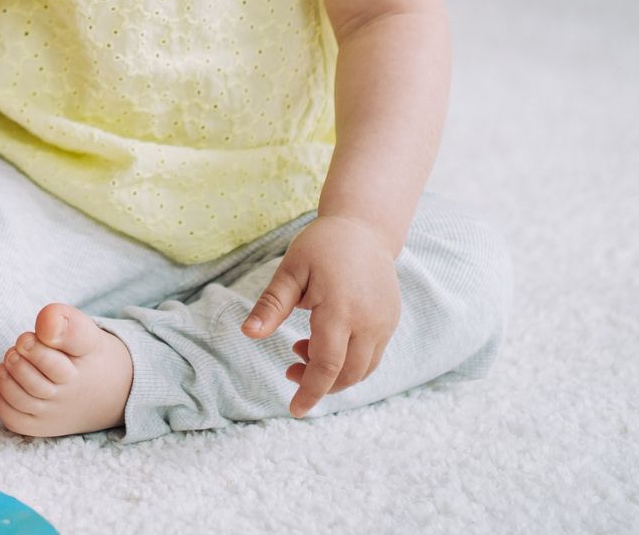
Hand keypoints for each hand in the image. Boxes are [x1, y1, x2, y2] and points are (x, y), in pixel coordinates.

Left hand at [241, 215, 402, 416]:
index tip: (294, 409)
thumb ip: (271, 305)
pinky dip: (350, 362)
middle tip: (288, 368)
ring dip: (334, 374)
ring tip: (303, 349)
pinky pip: (372, 356)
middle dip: (318, 383)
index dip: (310, 391)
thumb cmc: (321, 247)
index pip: (326, 366)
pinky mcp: (390, 322)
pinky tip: (326, 343)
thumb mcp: (291, 270)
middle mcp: (368, 322)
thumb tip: (248, 334)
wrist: (364, 228)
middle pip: (347, 374)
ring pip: (363, 370)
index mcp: (340, 310)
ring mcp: (384, 324)